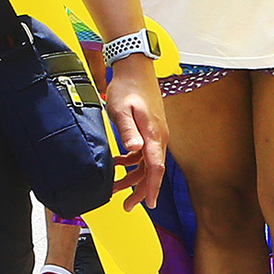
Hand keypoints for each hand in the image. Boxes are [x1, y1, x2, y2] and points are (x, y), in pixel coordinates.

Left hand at [102, 57, 165, 210]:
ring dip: (133, 177)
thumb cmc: (127, 87)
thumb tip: (134, 150)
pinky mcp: (149, 130)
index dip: (152, 188)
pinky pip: (143, 153)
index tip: (149, 204)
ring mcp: (155, 134)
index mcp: (154, 135)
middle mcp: (159, 137)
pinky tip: (118, 163)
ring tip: (115, 188)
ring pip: (147, 164)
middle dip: (141, 190)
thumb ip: (127, 131)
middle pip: (152, 171)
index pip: (156, 168)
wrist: (135, 68)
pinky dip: (131, 162)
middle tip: (127, 206)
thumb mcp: (121, 109)